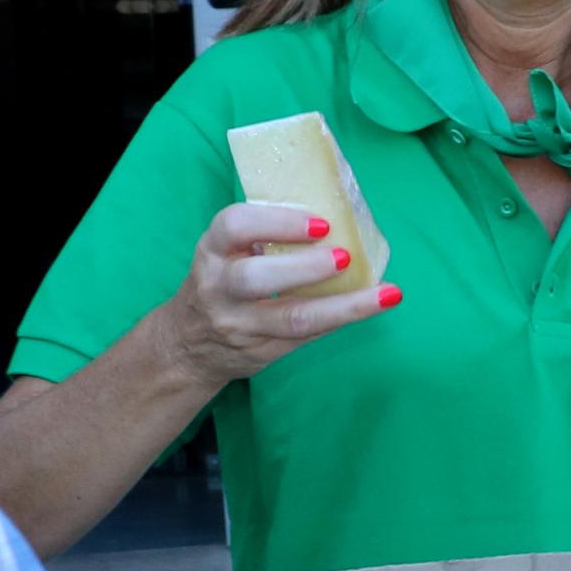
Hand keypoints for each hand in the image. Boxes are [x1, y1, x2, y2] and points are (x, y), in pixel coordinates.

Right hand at [160, 203, 393, 385]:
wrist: (188, 344)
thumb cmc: (223, 283)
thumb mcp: (228, 253)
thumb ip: (266, 237)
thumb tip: (338, 218)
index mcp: (213, 250)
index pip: (233, 226)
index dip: (276, 222)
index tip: (320, 223)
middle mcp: (218, 287)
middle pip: (254, 278)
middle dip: (304, 267)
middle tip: (344, 256)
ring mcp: (238, 324)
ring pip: (290, 318)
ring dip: (342, 305)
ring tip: (382, 292)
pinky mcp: (261, 352)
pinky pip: (307, 336)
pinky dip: (342, 319)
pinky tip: (373, 306)